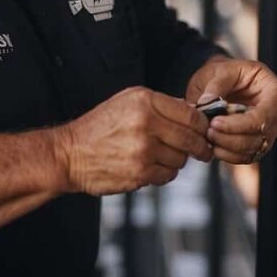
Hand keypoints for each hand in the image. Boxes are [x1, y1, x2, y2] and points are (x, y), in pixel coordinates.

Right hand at [57, 86, 211, 195]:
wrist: (70, 154)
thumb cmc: (100, 126)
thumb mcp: (128, 101)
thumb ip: (162, 104)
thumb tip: (195, 113)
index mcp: (145, 101)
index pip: (191, 115)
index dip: (203, 126)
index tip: (206, 131)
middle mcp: (146, 123)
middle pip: (191, 138)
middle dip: (200, 147)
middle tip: (202, 151)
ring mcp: (143, 150)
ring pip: (181, 159)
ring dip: (177, 160)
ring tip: (161, 155)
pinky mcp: (140, 173)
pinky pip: (167, 175)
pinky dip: (164, 173)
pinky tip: (151, 166)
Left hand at [185, 57, 276, 164]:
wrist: (225, 83)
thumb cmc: (228, 73)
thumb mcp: (220, 70)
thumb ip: (215, 85)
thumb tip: (206, 102)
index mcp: (276, 92)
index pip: (264, 116)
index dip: (239, 124)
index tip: (215, 122)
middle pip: (260, 135)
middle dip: (231, 137)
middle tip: (207, 131)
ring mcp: (269, 131)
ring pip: (253, 149)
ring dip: (227, 147)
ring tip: (207, 136)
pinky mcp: (258, 144)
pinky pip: (247, 157)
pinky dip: (228, 155)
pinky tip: (213, 146)